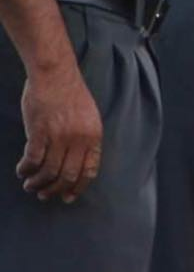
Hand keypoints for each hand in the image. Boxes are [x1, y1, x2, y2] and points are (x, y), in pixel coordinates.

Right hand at [17, 64, 101, 202]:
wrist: (55, 73)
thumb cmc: (70, 94)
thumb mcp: (88, 117)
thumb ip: (85, 139)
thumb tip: (75, 162)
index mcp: (94, 137)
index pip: (89, 171)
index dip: (77, 187)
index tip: (68, 197)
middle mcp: (79, 139)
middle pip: (68, 175)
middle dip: (55, 190)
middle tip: (44, 195)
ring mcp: (59, 136)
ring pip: (49, 171)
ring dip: (38, 183)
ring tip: (30, 186)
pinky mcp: (40, 131)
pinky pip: (33, 159)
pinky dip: (26, 169)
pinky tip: (22, 171)